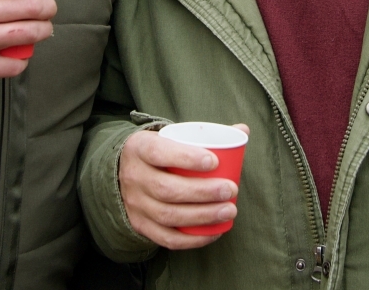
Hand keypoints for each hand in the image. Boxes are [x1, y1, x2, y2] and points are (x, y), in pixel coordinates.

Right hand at [118, 124, 249, 249]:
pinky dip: (193, 239)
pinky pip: (166, 238)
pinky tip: (214, 231)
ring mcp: (135, 204)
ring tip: (229, 210)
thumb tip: (243, 129)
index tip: (215, 162)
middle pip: (167, 189)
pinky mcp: (140, 225)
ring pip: (168, 215)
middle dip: (203, 192)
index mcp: (139, 148)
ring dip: (202, 216)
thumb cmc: (160, 152)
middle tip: (231, 189)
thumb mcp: (170, 137)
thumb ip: (205, 134)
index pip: (159, 153)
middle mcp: (133, 177)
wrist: (126, 171)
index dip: (187, 158)